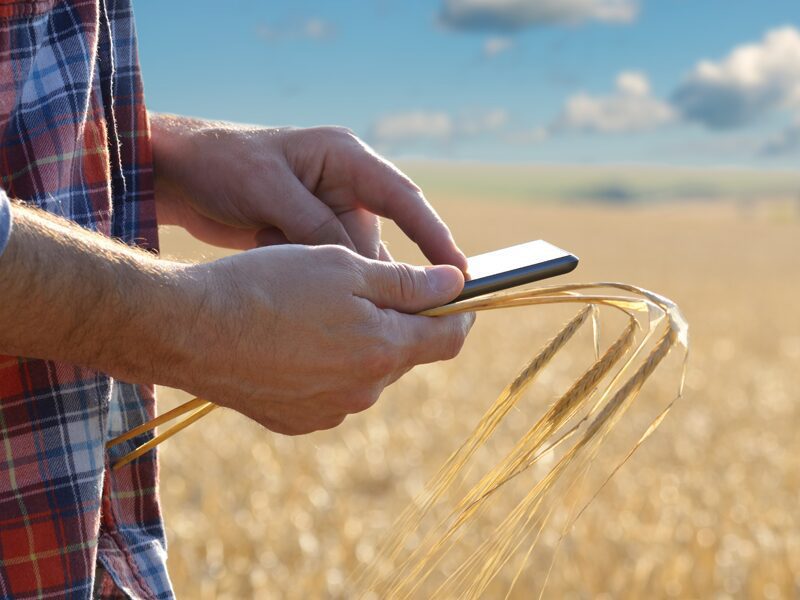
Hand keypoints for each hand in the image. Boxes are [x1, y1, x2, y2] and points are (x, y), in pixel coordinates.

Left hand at [151, 115, 467, 269]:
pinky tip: (274, 265)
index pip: (405, 200)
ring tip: (291, 273)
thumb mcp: (270, 189)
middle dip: (367, 275)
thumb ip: (317, 225)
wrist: (179, 174)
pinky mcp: (311, 239)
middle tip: (356, 305)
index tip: (461, 274)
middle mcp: (346, 188)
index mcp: (347, 160)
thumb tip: (362, 267)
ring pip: (352, 264)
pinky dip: (309, 280)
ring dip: (330, 281)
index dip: (436, 237)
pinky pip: (327, 271)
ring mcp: (328, 215)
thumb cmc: (223, 165)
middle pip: (379, 243)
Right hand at [173, 245, 473, 433]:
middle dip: (400, 322)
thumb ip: (407, 282)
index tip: (460, 296)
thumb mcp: (343, 267)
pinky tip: (295, 339)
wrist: (191, 329)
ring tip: (319, 310)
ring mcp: (330, 410)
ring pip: (366, 371)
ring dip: (360, 343)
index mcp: (383, 349)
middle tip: (370, 287)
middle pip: (404, 354)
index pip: (448, 338)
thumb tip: (456, 284)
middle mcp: (364, 389)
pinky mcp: (298, 420)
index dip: (461, 314)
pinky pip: (331, 390)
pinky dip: (328, 365)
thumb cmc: (268, 286)